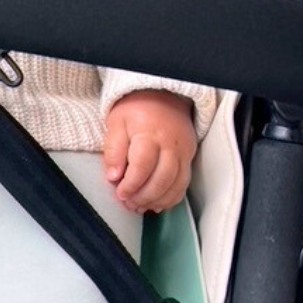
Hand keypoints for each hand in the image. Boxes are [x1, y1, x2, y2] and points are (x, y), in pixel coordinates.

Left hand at [103, 89, 196, 213]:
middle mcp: (170, 144)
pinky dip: (171, 197)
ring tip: (140, 206)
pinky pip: (184, 183)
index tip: (120, 193)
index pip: (143, 165)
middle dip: (144, 196)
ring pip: (175, 184)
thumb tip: (113, 176)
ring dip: (157, 200)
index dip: (131, 184)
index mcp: (149, 133)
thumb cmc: (136, 109)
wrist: (163, 95)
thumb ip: (113, 149)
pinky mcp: (189, 157)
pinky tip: (157, 203)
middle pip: (162, 178)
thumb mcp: (116, 122)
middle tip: (129, 203)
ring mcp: (183, 151)